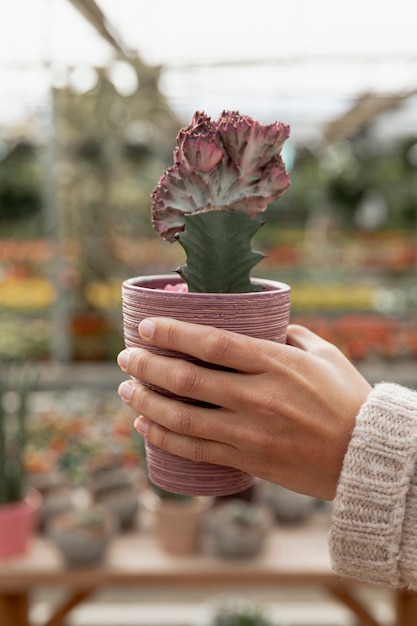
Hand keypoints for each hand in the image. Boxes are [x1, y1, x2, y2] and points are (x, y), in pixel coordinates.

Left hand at [117, 319, 371, 499]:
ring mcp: (249, 432)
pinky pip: (195, 449)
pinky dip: (164, 437)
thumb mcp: (324, 355)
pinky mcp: (247, 459)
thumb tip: (263, 323)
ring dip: (147, 401)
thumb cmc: (347, 399)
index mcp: (275, 363)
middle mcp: (257, 396)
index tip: (146, 326)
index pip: (211, 343)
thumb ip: (289, 335)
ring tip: (125, 389)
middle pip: (187, 378)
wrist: (365, 456)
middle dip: (148, 365)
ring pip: (183, 417)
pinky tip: (144, 425)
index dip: (173, 333)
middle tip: (126, 357)